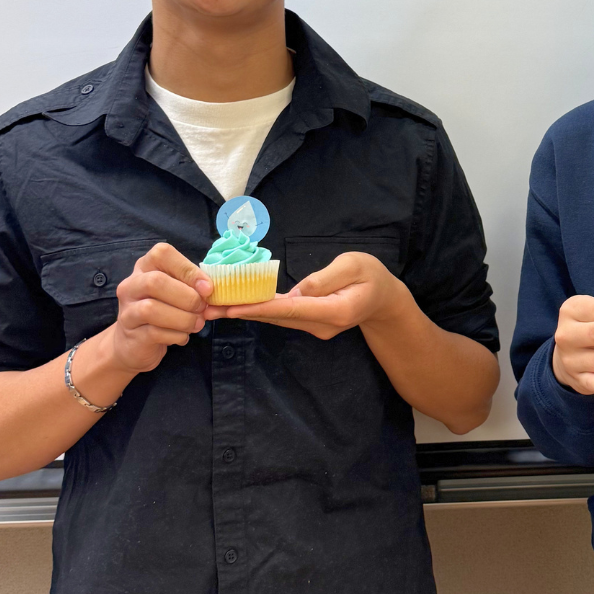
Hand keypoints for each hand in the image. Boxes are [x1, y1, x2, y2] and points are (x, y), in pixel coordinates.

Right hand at [109, 243, 211, 372]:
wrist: (136, 342)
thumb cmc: (165, 311)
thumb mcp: (181, 294)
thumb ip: (200, 291)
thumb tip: (225, 297)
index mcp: (146, 267)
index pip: (162, 254)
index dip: (188, 270)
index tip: (208, 288)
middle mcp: (131, 285)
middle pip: (155, 281)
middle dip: (187, 297)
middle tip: (202, 308)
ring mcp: (127, 310)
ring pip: (151, 309)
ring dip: (183, 319)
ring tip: (196, 324)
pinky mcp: (130, 334)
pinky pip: (154, 332)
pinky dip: (176, 335)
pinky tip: (183, 336)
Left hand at [211, 252, 406, 338]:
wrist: (384, 300)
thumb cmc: (372, 276)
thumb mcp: (355, 265)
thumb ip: (327, 277)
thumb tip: (297, 291)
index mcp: (336, 310)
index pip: (292, 309)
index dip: (261, 308)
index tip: (233, 309)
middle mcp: (322, 324)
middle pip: (277, 318)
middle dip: (242, 312)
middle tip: (209, 308)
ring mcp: (316, 327)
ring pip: (276, 319)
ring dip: (246, 313)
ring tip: (214, 307)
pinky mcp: (310, 323)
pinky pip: (282, 316)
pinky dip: (259, 311)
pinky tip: (238, 306)